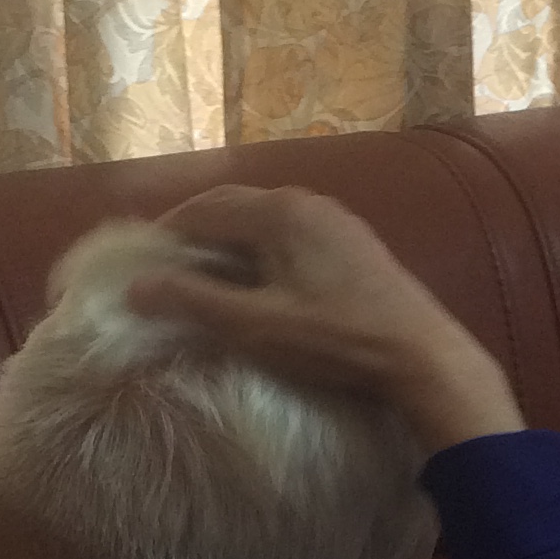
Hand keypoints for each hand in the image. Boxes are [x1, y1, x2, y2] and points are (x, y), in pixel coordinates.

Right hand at [130, 184, 523, 454]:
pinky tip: (261, 283)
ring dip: (231, 241)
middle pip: (234, 207)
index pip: (202, 208)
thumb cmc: (335, 340)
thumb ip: (193, 302)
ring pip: (266, 220)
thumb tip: (136, 286)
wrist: (423, 357)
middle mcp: (306, 201)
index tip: (141, 262)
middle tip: (167, 268)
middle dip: (196, 232)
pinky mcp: (356, 245)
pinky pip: (294, 234)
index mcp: (278, 210)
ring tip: (207, 277)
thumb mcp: (255, 326)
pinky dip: (264, 250)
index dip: (166, 234)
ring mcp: (337, 220)